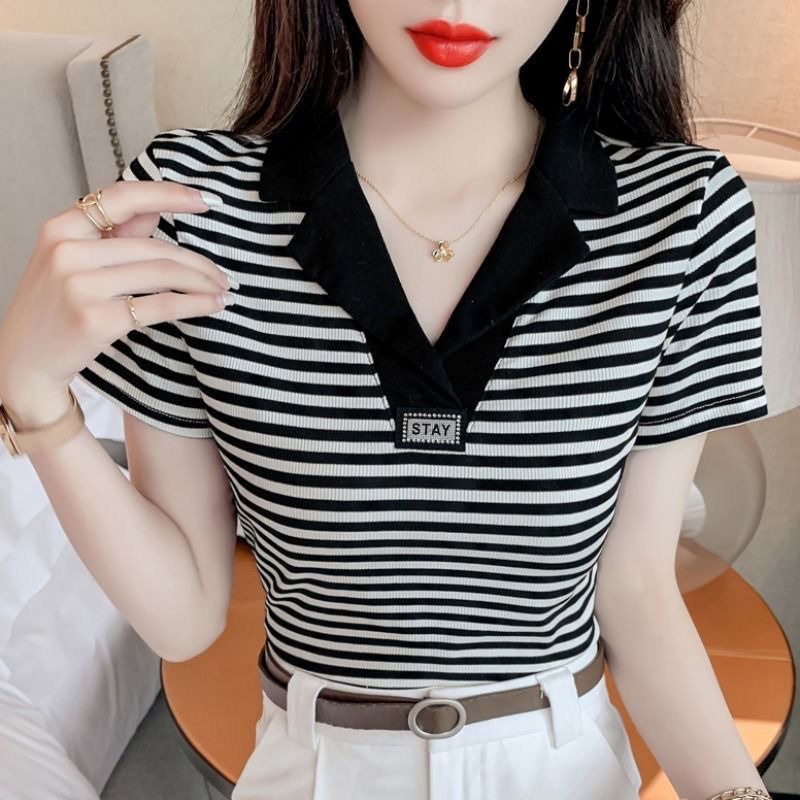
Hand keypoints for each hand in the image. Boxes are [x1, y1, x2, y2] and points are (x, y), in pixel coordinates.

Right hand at [0, 180, 230, 419]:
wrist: (23, 361)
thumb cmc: (52, 309)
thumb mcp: (71, 261)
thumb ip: (113, 234)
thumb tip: (156, 210)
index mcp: (62, 229)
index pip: (123, 198)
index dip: (169, 195)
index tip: (204, 200)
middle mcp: (69, 252)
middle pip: (154, 247)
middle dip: (198, 262)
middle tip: (222, 274)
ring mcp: (82, 286)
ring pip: (163, 274)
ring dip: (202, 283)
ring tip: (222, 290)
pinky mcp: (98, 320)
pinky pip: (161, 305)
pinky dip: (195, 304)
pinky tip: (211, 305)